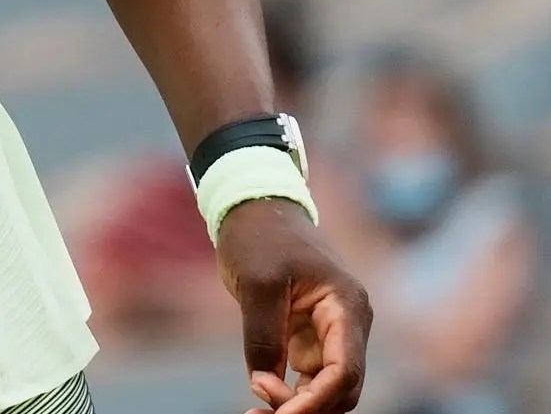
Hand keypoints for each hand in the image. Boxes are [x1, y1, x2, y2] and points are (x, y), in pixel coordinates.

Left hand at [217, 199, 371, 413]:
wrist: (254, 208)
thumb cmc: (260, 236)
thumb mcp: (257, 283)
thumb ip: (263, 335)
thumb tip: (264, 385)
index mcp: (347, 307)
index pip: (345, 371)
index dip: (317, 401)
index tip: (282, 413)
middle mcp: (347, 325)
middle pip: (341, 388)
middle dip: (306, 408)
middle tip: (257, 412)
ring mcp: (330, 333)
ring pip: (326, 389)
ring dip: (297, 406)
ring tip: (254, 413)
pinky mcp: (309, 338)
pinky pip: (308, 378)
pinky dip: (289, 394)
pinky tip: (260, 398)